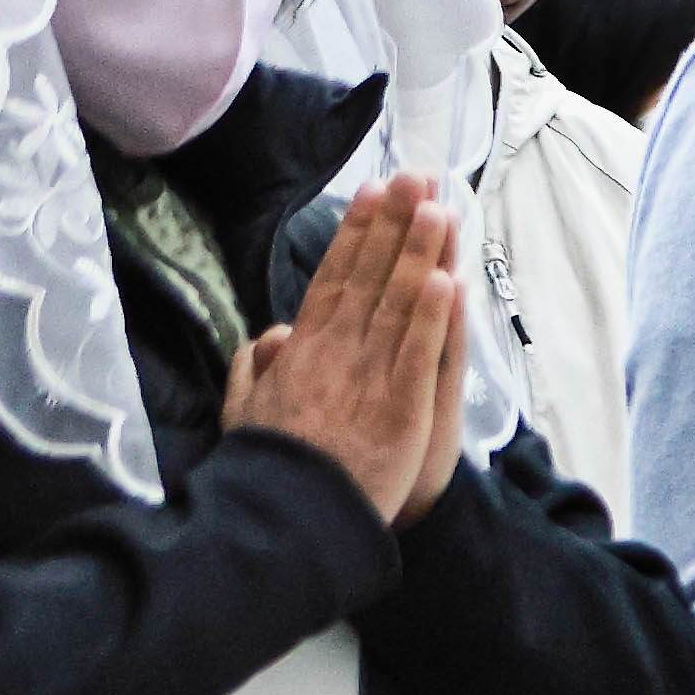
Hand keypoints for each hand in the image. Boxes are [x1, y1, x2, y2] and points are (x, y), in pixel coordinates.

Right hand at [222, 173, 470, 531]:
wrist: (286, 519)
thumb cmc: (271, 469)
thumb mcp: (247, 411)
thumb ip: (253, 370)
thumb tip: (269, 335)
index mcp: (303, 352)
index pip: (335, 279)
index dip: (357, 234)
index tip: (373, 194)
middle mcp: (336, 354)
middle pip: (370, 277)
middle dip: (393, 225)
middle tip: (416, 175)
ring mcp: (368, 380)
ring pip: (398, 306)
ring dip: (419, 255)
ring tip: (438, 208)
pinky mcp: (400, 412)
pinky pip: (419, 356)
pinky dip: (433, 319)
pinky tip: (447, 281)